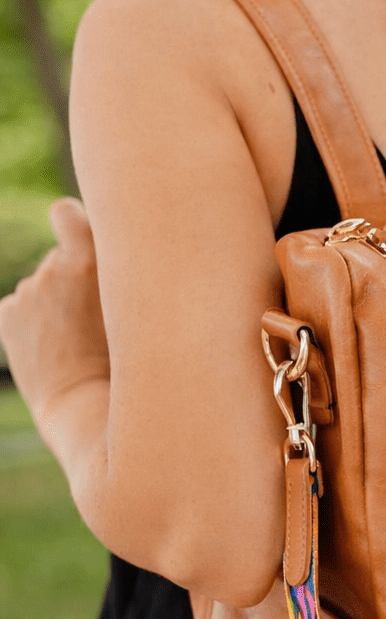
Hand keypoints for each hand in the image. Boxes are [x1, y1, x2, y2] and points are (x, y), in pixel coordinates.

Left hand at [0, 198, 109, 447]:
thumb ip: (127, 273)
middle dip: (74, 279)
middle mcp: (51, 269)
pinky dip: (35, 321)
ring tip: (76, 340)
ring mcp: (25, 292)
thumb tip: (125, 247)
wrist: (83, 406)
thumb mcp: (139, 311)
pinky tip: (54, 347)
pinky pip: (24, 306)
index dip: (73, 221)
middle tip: (94, 317)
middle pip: (61, 259)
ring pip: (45, 286)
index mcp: (88, 261)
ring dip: (56, 303)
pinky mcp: (7, 313)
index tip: (83, 237)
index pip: (65, 212)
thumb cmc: (127, 361)